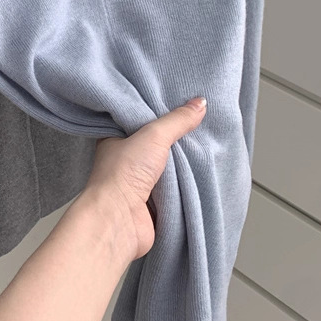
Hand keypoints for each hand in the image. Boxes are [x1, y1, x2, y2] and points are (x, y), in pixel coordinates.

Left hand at [73, 98, 207, 266]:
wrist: (120, 218)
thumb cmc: (124, 173)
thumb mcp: (153, 136)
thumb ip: (177, 120)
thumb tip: (200, 102)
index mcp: (115, 138)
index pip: (138, 119)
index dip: (157, 112)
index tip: (179, 101)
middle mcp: (124, 160)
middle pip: (155, 145)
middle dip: (174, 139)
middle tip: (199, 123)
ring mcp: (137, 182)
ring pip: (165, 168)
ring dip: (181, 164)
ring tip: (205, 146)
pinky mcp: (150, 204)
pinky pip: (172, 190)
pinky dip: (185, 186)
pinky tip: (200, 175)